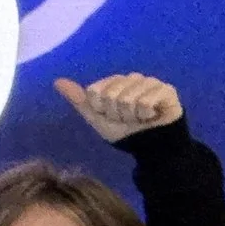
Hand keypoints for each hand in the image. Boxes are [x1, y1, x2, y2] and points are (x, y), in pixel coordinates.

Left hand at [56, 74, 180, 143]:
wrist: (150, 148)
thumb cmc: (124, 132)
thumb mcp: (97, 118)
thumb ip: (79, 100)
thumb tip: (57, 81)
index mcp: (114, 82)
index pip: (94, 91)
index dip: (101, 109)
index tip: (112, 116)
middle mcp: (132, 78)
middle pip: (110, 95)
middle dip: (117, 114)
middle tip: (128, 119)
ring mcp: (150, 82)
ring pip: (128, 99)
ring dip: (132, 116)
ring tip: (141, 119)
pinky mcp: (167, 90)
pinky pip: (146, 102)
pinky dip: (146, 116)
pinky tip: (152, 117)